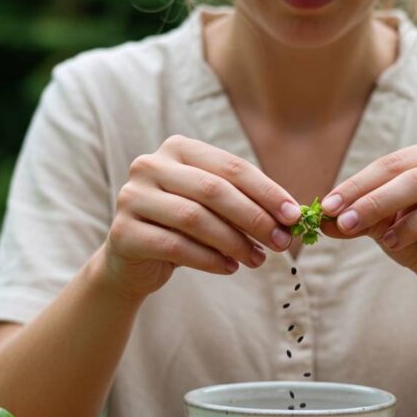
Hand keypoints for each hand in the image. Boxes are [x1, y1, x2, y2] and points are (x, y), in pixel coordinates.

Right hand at [102, 135, 301, 299]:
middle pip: (214, 191)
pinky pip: (175, 246)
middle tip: (282, 242)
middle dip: (254, 218)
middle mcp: (149, 165)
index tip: (293, 216)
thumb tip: (291, 216)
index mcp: (177, 148)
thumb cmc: (183, 228)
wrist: (133, 260)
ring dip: (235, 242)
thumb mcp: (214, 208)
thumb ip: (244, 203)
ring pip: (195, 218)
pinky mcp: (123, 232)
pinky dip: (210, 259)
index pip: (231, 167)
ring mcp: (132, 197)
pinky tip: (231, 268)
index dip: (266, 192)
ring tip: (258, 259)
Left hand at [319, 137, 416, 305]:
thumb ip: (354, 217)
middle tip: (349, 224)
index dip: (361, 184)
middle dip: (379, 201)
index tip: (331, 206)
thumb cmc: (414, 237)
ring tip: (387, 242)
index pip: (396, 163)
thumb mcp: (380, 225)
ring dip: (412, 224)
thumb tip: (318, 219)